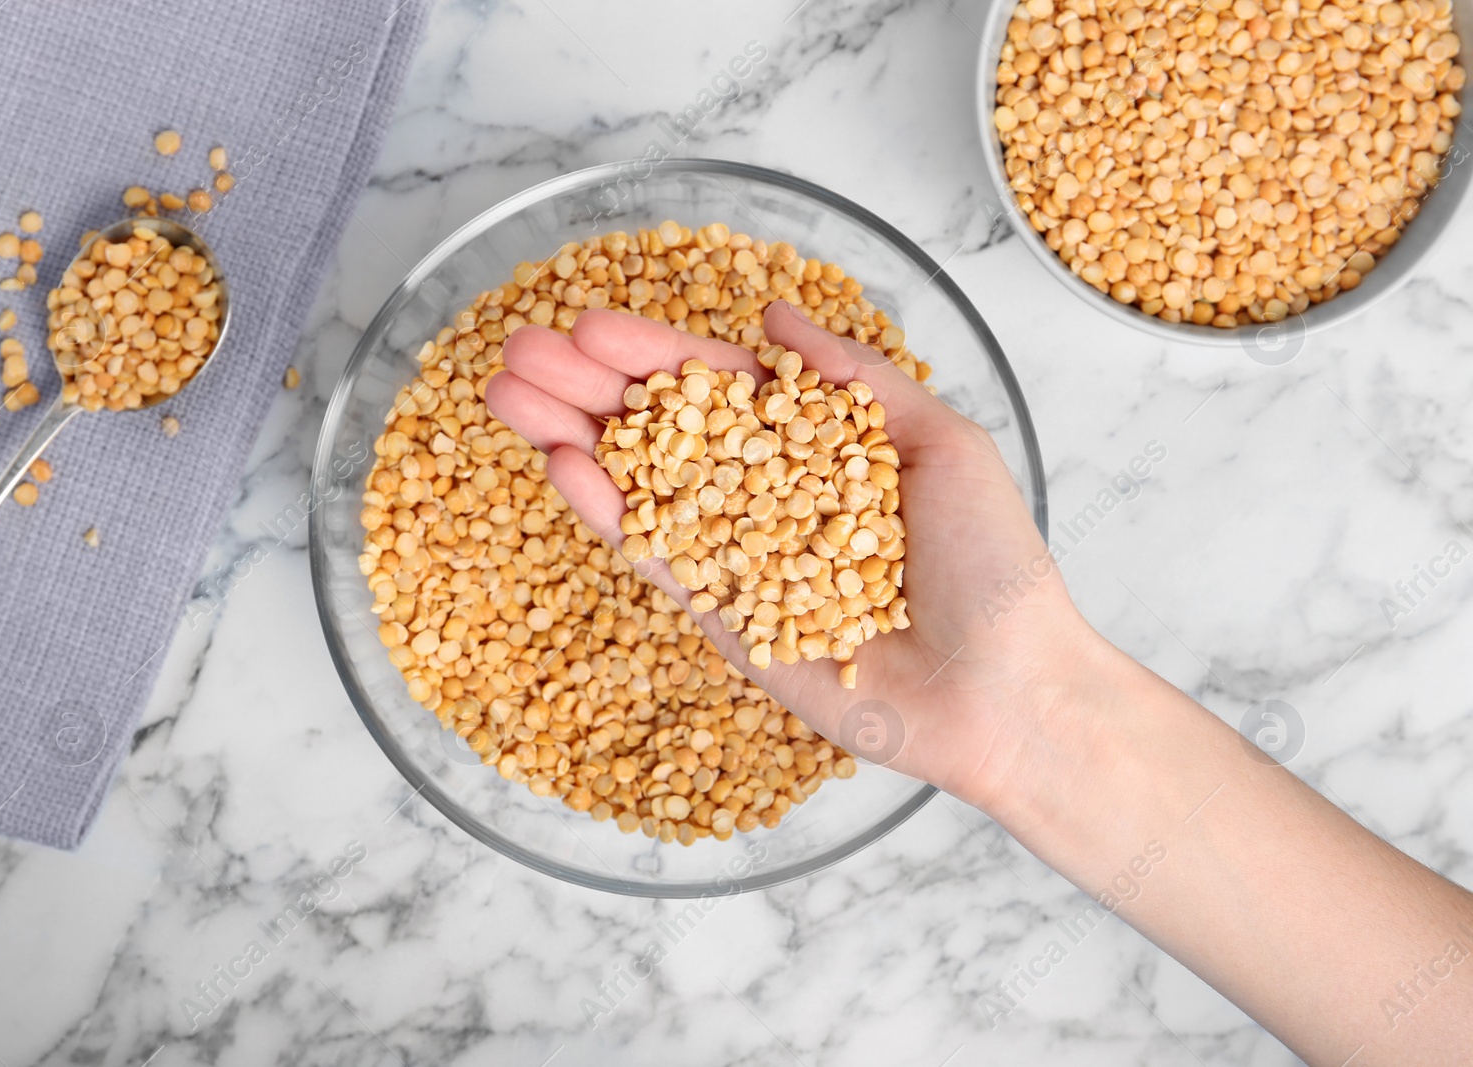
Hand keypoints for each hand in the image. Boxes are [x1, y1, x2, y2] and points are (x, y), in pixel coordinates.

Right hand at [485, 300, 1095, 809]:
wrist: (1002, 689)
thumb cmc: (992, 564)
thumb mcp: (940, 443)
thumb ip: (855, 378)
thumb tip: (776, 310)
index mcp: (819, 448)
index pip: (721, 386)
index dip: (655, 354)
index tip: (590, 322)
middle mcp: (769, 498)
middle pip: (664, 431)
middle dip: (589, 388)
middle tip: (518, 350)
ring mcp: (741, 558)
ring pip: (644, 487)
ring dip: (574, 440)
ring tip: (506, 395)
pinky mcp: (726, 619)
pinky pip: (657, 557)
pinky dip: (609, 512)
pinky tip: (559, 464)